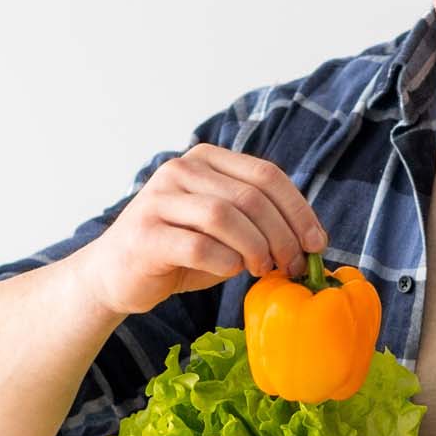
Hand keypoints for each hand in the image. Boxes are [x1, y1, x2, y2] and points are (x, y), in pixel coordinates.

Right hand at [74, 144, 326, 316]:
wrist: (118, 275)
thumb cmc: (182, 252)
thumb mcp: (227, 229)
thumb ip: (260, 221)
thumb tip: (313, 239)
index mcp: (207, 160)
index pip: (267, 175)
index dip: (299, 210)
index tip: (316, 244)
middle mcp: (181, 170)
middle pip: (251, 197)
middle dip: (282, 235)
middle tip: (292, 265)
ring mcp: (159, 199)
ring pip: (225, 216)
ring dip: (255, 248)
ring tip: (262, 269)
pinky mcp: (145, 235)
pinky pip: (198, 245)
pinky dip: (224, 262)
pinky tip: (229, 271)